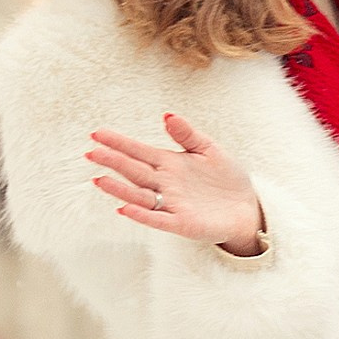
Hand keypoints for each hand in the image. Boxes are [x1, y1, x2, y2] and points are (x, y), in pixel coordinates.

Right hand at [87, 113, 264, 255]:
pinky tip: (125, 208)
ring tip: (100, 180)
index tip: (98, 135)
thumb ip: (188, 135)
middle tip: (91, 153)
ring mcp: (171, 204)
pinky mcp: (181, 223)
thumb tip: (168, 115)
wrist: (246, 207)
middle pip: (134, 171)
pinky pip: (158, 219)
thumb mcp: (209, 150)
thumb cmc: (226, 179)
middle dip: (113, 162)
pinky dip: (142, 214)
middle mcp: (165, 184)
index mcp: (170, 164)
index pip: (139, 151)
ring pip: (140, 195)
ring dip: (120, 189)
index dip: (119, 143)